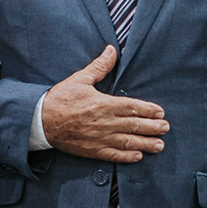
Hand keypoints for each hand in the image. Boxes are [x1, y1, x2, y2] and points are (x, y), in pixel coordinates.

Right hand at [39, 45, 168, 161]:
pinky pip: (113, 155)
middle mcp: (104, 122)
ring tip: (159, 145)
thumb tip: (111, 50)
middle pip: (134, 125)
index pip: (132, 107)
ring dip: (145, 144)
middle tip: (166, 128)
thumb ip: (99, 67)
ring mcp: (99, 138)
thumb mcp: (80, 79)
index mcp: (103, 104)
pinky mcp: (92, 150)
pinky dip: (126, 156)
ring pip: (127, 142)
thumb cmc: (60, 99)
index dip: (148, 110)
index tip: (160, 112)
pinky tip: (138, 156)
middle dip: (152, 127)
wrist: (40, 121)